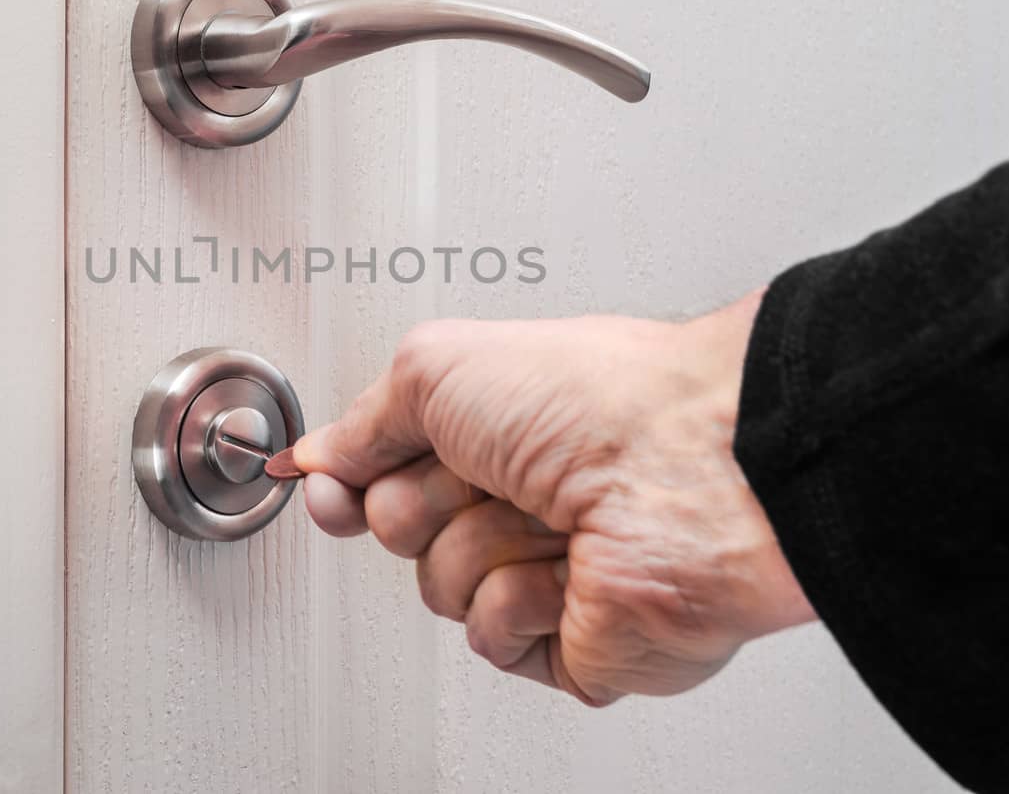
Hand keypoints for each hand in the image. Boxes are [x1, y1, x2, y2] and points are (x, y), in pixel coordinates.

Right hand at [292, 292, 815, 705]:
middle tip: (491, 470)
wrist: (689, 469)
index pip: (382, 471)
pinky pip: (490, 638)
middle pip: (398, 528)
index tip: (329, 485)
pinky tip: (569, 570)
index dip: (346, 484)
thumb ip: (362, 420)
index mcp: (492, 427)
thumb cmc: (590, 397)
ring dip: (482, 544)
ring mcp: (541, 568)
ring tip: (551, 514)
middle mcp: (515, 495)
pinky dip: (520, 600)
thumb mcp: (436, 368)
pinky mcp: (569, 640)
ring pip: (440, 586)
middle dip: (427, 500)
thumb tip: (318, 455)